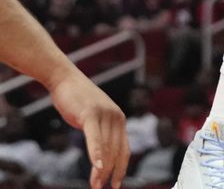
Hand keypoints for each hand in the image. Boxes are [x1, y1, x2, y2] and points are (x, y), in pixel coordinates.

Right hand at [49, 68, 128, 188]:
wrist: (65, 79)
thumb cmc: (78, 101)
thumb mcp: (93, 119)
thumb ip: (100, 133)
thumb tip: (103, 156)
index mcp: (119, 119)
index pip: (124, 149)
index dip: (121, 169)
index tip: (116, 185)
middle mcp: (116, 116)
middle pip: (115, 152)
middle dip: (109, 174)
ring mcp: (104, 114)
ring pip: (106, 148)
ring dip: (101, 169)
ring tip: (95, 185)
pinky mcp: (90, 113)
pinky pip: (95, 137)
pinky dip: (97, 153)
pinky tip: (97, 167)